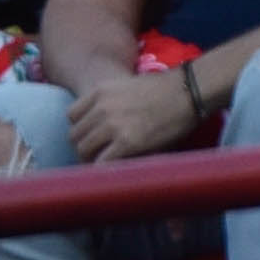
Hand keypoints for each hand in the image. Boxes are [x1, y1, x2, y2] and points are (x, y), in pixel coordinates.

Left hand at [65, 64, 202, 161]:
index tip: (91, 137)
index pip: (71, 115)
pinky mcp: (127, 143)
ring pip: (84, 151)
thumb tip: (103, 125)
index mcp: (100, 91)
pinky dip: (104, 171)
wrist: (188, 92)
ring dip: (92, 161)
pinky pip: (102, 164)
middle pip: (75, 135)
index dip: (81, 129)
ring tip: (105, 166)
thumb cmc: (165, 90)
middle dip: (84, 147)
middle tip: (97, 156)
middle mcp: (101, 107)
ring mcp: (112, 125)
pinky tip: (114, 172)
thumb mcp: (127, 87)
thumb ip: (110, 103)